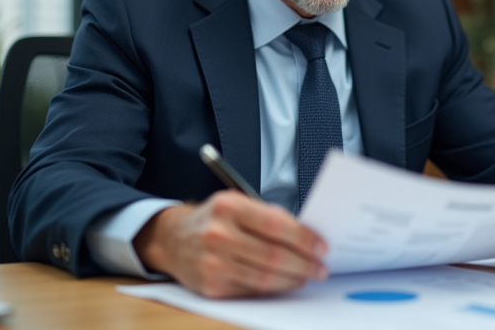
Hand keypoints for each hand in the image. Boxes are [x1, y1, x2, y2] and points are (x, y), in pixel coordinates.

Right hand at [133, 191, 327, 297]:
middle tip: (320, 266)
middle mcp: (219, 234)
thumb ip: (267, 216)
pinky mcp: (212, 286)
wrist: (173, 239)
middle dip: (304, 263)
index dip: (303, 238)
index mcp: (229, 206)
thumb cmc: (212, 219)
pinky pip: (251, 290)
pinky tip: (285, 282)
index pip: (275, 224)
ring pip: (265, 277)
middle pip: (273, 255)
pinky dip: (273, 289)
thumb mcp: (236, 202)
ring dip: (293, 279)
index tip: (321, 245)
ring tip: (307, 275)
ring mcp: (213, 262)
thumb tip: (305, 235)